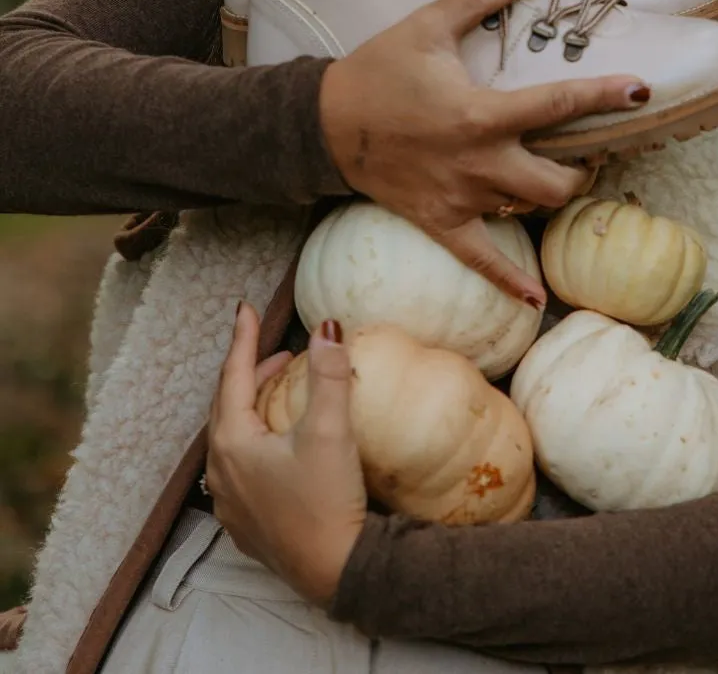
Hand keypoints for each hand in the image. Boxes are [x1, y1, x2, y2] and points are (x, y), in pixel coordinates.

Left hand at [207, 302, 367, 606]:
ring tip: (280, 389)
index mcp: (232, 442)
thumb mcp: (330, 430)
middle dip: (250, 371)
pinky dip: (255, 439)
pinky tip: (277, 442)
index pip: (234, 375)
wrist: (334, 572)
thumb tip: (328, 326)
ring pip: (232, 436)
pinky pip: (239, 465)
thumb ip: (328, 375)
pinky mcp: (245, 522)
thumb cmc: (327, 500)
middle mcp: (220, 471)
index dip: (242, 338)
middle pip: (228, 405)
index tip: (245, 308)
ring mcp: (229, 501)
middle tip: (278, 351)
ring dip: (253, 406)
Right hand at [318, 0, 648, 305]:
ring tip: (561, 181)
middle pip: (557, 181)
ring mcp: (462, 198)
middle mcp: (479, 162)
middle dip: (585, 169)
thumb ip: (474, 0)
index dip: (603, 96)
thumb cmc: (376, 73)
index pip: (557, 105)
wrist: (323, 125)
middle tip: (590, 151)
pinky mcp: (441, 222)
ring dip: (552, 199)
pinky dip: (509, 281)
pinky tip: (536, 298)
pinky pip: (480, 260)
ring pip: (529, 212)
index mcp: (480, 114)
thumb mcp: (424, 27)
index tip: (641, 91)